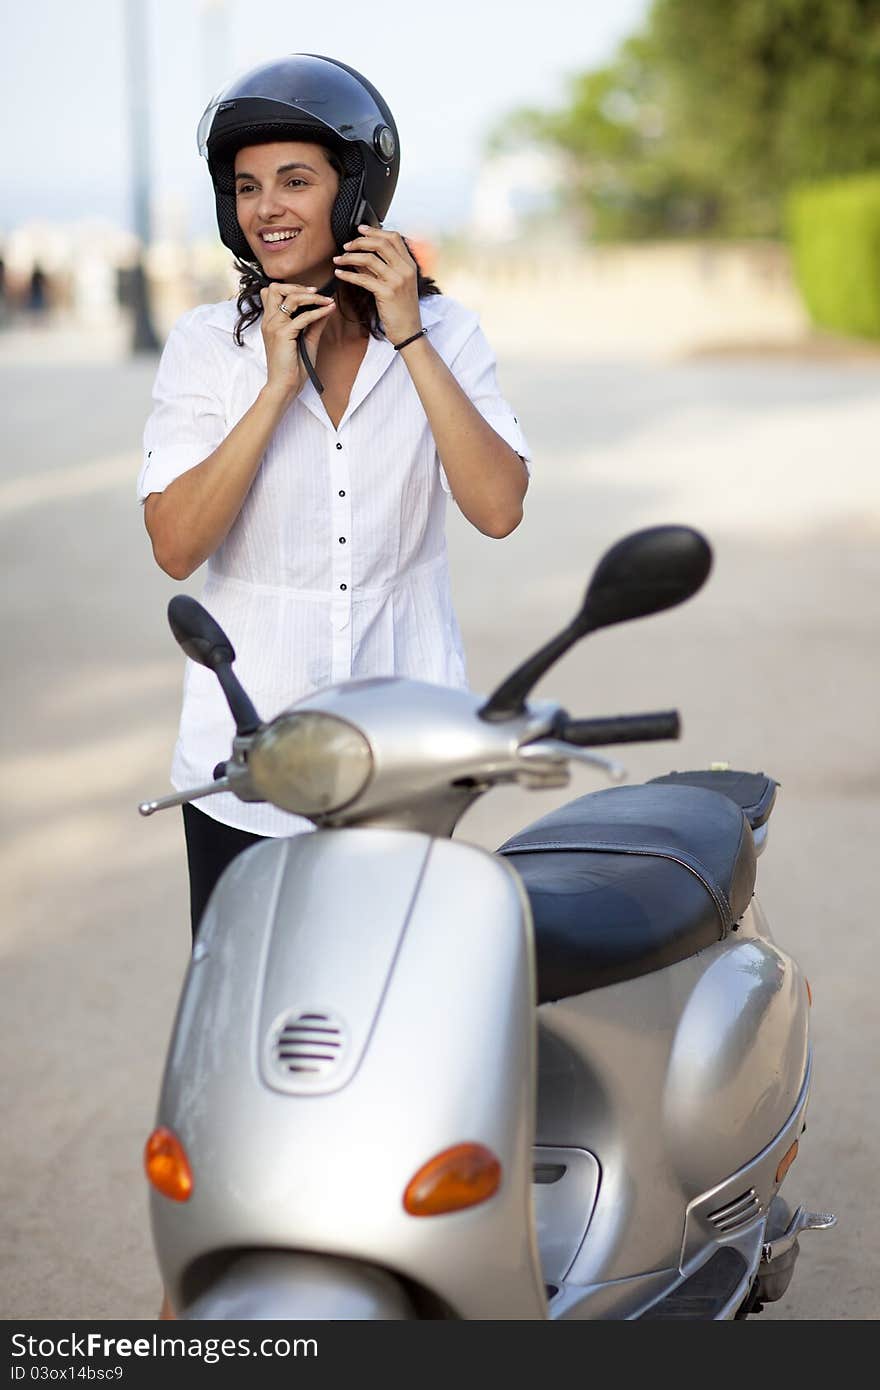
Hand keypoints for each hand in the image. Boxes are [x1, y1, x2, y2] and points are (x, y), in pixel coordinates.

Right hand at [259, 282, 334, 399]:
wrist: (286, 385)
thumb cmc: (293, 367)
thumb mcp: (307, 340)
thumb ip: (314, 323)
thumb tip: (326, 308)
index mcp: (271, 321)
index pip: (272, 293)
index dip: (290, 288)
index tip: (310, 292)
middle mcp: (270, 321)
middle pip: (276, 288)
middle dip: (297, 286)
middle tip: (316, 292)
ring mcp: (274, 326)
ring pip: (291, 298)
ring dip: (312, 297)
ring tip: (326, 300)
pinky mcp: (283, 334)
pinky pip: (303, 316)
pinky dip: (318, 312)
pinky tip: (328, 310)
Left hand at [333, 226, 421, 345]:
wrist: (409, 331)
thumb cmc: (401, 309)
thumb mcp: (396, 284)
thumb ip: (381, 268)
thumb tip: (360, 255)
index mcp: (410, 264)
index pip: (394, 238)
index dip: (375, 231)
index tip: (360, 229)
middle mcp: (405, 269)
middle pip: (380, 244)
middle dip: (360, 241)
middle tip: (346, 245)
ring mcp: (397, 281)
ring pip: (370, 259)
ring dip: (350, 257)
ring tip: (339, 259)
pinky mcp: (387, 293)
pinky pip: (363, 278)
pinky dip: (348, 274)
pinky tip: (339, 274)